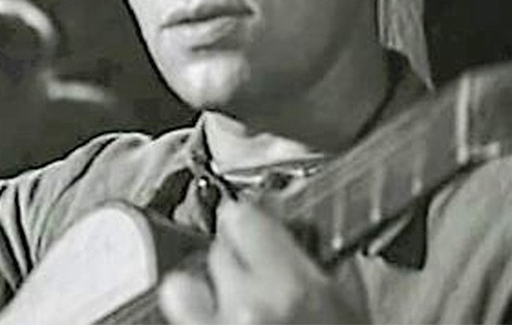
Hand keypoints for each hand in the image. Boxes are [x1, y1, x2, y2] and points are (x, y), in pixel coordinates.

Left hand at [159, 200, 367, 323]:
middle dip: (234, 270)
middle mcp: (245, 312)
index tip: (252, 230)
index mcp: (294, 293)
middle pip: (215, 255)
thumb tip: (294, 239)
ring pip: (181, 290)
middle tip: (258, 294)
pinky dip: (199, 321)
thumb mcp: (351, 318)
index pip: (241, 218)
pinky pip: (183, 322)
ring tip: (225, 317)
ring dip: (200, 299)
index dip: (249, 226)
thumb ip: (319, 275)